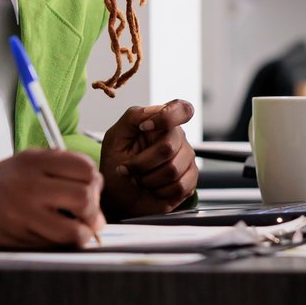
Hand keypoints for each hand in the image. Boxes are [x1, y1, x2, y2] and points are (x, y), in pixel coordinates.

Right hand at [0, 149, 104, 248]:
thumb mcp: (25, 162)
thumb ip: (60, 168)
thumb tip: (97, 193)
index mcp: (33, 160)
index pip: (84, 167)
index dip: (94, 180)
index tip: (89, 187)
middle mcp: (29, 184)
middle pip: (85, 196)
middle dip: (94, 208)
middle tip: (86, 212)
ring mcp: (24, 213)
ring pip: (76, 229)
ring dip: (83, 232)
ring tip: (76, 228)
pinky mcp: (19, 237)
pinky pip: (57, 245)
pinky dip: (66, 244)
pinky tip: (58, 236)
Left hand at [99, 99, 196, 218]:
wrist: (119, 195)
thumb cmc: (117, 165)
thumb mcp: (115, 138)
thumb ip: (132, 117)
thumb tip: (153, 111)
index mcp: (161, 123)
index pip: (180, 109)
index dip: (166, 117)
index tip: (144, 127)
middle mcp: (177, 138)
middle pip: (167, 147)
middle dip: (142, 164)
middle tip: (130, 169)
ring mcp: (187, 158)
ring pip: (173, 170)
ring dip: (148, 180)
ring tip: (140, 179)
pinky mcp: (191, 179)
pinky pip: (180, 187)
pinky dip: (159, 192)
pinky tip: (153, 188)